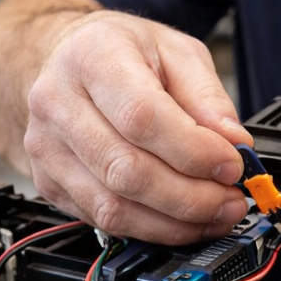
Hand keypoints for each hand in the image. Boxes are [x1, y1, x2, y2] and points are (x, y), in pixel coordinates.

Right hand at [22, 11, 251, 243]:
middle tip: (231, 200)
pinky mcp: (49, 183)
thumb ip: (208, 97)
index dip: (193, 151)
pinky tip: (181, 221)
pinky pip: (103, 221)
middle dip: (190, 197)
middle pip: (126, 171)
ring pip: (113, 207)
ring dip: (173, 223)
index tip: (231, 165)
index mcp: (91, 58)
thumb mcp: (176, 51)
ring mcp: (47, 149)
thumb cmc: (120, 52)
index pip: (141, 117)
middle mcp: (58, 104)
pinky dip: (150, 229)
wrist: (65, 60)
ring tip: (214, 215)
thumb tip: (233, 143)